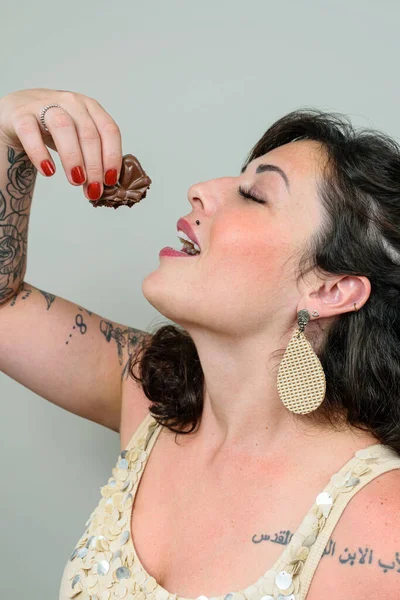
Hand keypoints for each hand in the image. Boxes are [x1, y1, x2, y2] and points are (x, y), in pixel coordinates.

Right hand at [0, 88, 122, 200]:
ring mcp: (44, 104)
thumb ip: (90, 158)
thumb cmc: (53, 130)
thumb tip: (101, 188)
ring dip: (73, 157)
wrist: (16, 114)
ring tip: (76, 181)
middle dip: (94, 165)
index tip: (110, 180)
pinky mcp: (20, 114)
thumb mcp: (77, 138)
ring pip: (63, 127)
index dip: (112, 156)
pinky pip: (30, 132)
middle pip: (88, 133)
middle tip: (94, 189)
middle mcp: (70, 102)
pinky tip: (48, 171)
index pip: (109, 130)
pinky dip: (40, 153)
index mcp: (90, 107)